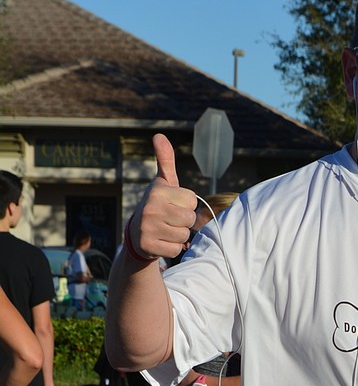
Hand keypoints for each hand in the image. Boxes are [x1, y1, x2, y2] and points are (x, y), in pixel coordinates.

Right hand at [126, 134, 196, 261]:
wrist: (137, 234)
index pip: (192, 200)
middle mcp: (150, 207)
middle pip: (189, 219)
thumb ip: (165, 160)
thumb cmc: (157, 205)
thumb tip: (159, 135)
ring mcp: (148, 228)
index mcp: (157, 191)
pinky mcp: (148, 245)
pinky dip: (172, 248)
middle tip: (170, 220)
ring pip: (183, 235)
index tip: (173, 205)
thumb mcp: (162, 183)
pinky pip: (175, 250)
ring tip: (165, 230)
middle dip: (184, 222)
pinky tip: (161, 241)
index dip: (186, 205)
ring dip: (178, 235)